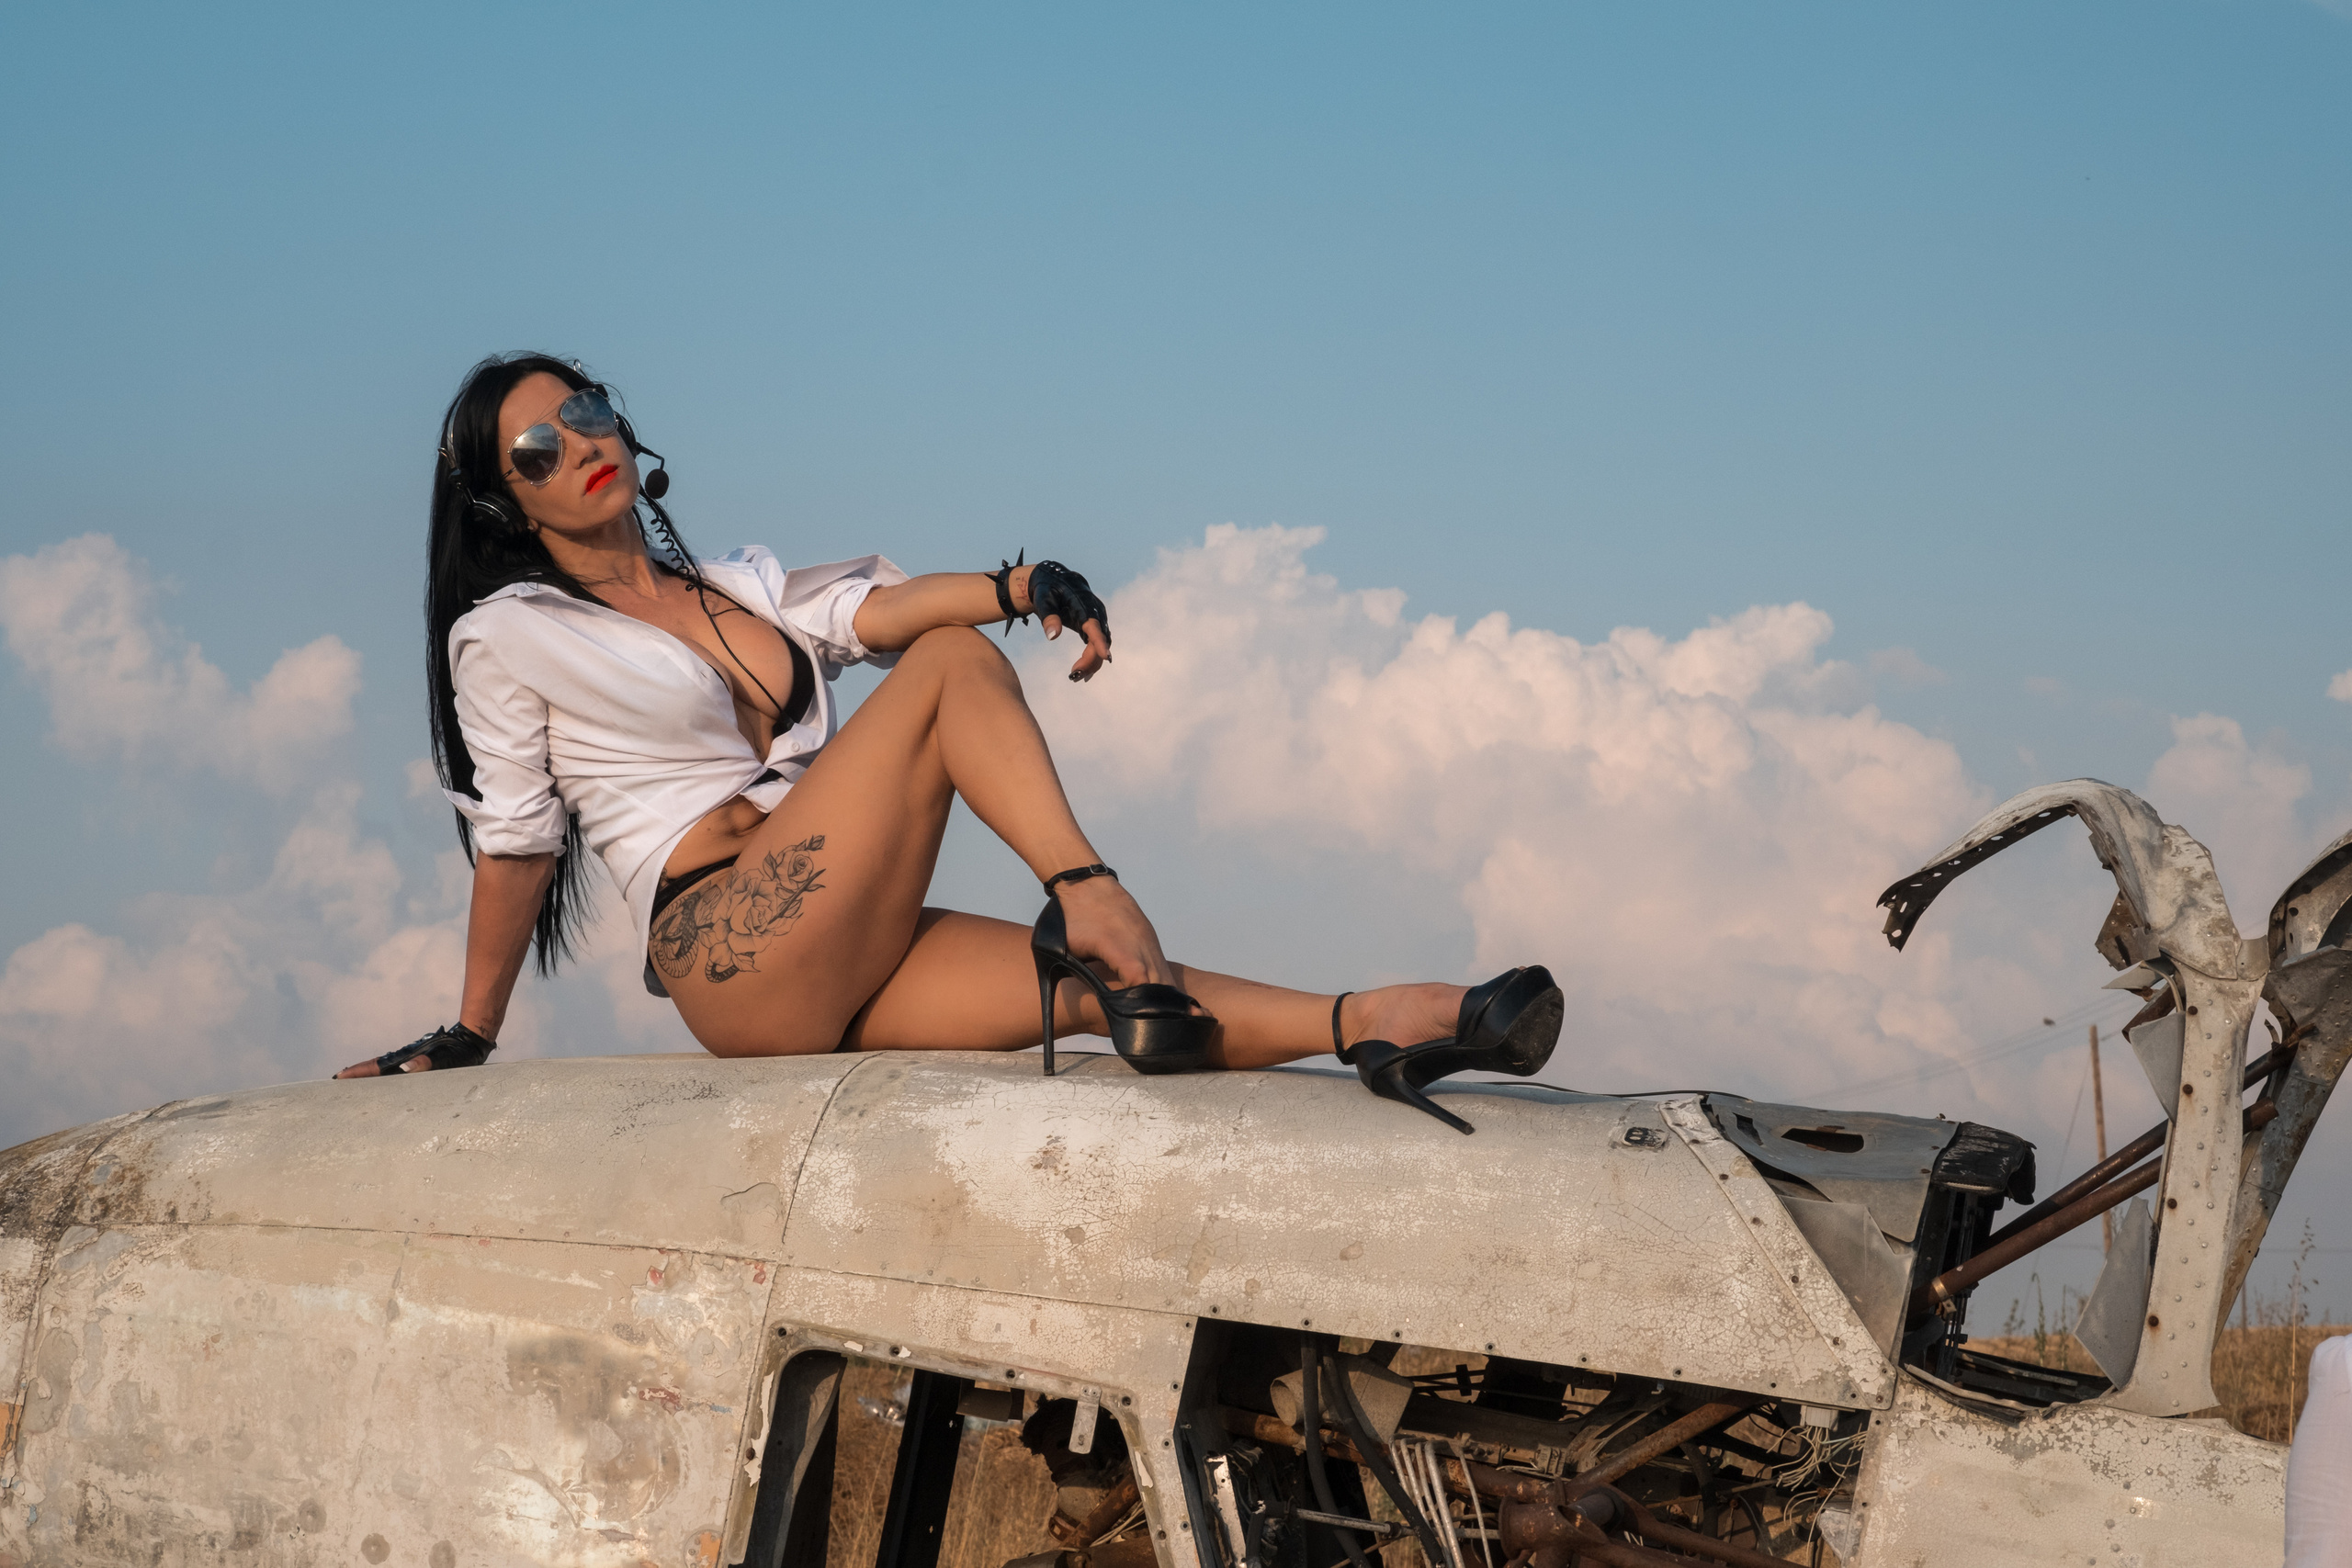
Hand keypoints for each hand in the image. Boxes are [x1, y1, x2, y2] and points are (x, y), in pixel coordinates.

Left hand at [1016, 560, 1111, 681]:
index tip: (1105, 656)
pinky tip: (1081, 672)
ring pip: (1102, 644)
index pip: (1094, 625)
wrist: (1054, 580)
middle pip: (1101, 639)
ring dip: (1091, 662)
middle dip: (1090, 659)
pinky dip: (1092, 658)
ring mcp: (1098, 619)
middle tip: (1073, 674)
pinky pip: (1098, 644)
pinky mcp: (1095, 626)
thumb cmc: (1047, 590)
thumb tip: (1053, 637)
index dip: (1100, 641)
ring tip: (1074, 676)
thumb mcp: (1043, 601)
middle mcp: (1096, 612)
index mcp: (1083, 604)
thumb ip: (1048, 617)